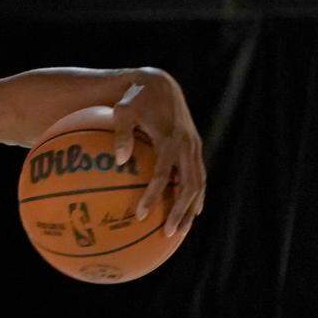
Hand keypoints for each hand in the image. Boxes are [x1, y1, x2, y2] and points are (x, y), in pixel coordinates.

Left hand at [111, 68, 205, 236]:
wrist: (159, 83)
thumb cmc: (134, 98)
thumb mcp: (123, 111)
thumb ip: (121, 134)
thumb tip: (119, 160)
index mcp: (170, 139)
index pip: (163, 174)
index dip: (153, 196)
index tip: (141, 215)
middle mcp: (187, 145)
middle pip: (188, 185)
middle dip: (179, 211)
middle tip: (168, 233)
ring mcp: (193, 146)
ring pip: (198, 183)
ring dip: (191, 207)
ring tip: (181, 229)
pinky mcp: (194, 147)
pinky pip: (198, 175)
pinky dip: (195, 194)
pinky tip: (189, 211)